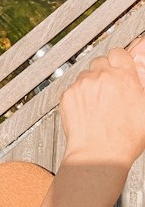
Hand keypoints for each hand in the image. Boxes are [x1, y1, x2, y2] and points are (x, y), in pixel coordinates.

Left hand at [59, 41, 144, 169]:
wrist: (99, 153)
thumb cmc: (125, 137)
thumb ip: (142, 87)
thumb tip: (139, 77)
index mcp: (124, 77)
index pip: (118, 53)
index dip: (119, 61)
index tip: (119, 67)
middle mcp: (102, 77)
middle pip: (100, 61)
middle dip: (104, 71)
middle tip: (109, 88)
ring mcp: (83, 85)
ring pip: (85, 75)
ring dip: (91, 84)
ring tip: (98, 103)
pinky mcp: (68, 95)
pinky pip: (73, 88)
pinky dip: (78, 96)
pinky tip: (87, 110)